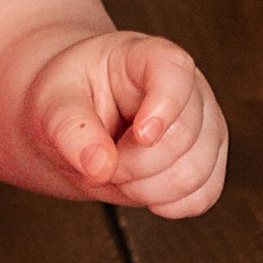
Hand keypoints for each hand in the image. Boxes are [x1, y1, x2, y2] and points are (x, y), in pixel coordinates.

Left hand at [27, 30, 225, 217]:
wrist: (80, 119)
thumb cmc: (69, 100)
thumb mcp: (53, 104)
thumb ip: (71, 130)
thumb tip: (100, 167)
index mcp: (150, 57)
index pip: (175, 73)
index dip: (164, 107)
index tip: (140, 135)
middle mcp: (189, 88)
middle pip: (182, 138)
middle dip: (132, 165)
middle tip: (98, 161)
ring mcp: (206, 126)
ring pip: (194, 174)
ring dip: (146, 189)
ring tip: (116, 172)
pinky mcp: (209, 162)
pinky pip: (203, 196)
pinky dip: (167, 205)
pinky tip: (141, 189)